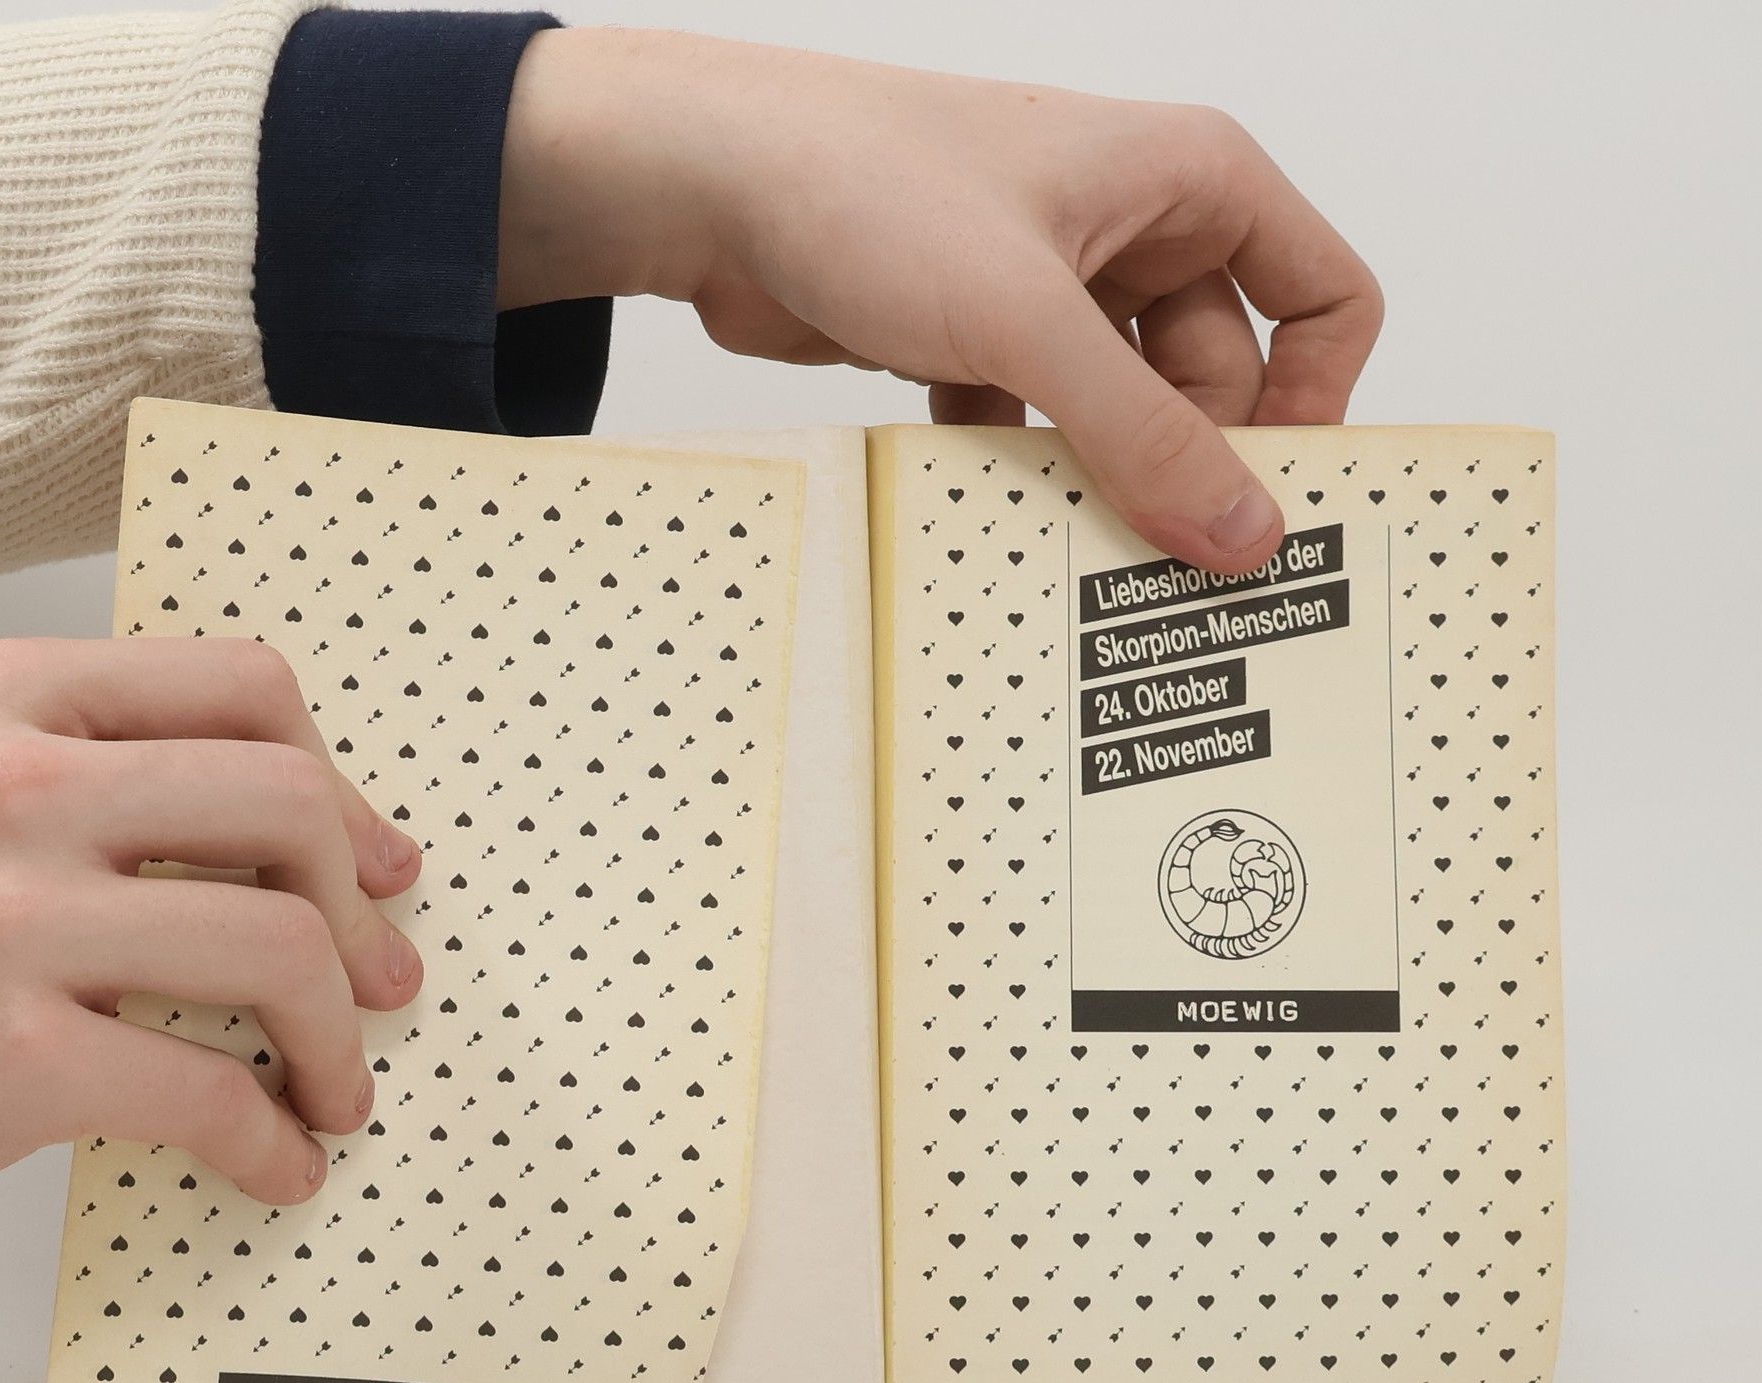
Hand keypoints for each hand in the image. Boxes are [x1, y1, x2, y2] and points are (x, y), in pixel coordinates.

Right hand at [0, 637, 423, 1231]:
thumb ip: (103, 781)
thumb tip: (299, 844)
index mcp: (10, 703)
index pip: (242, 686)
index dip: (341, 784)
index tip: (374, 859)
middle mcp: (11, 789)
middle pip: (287, 805)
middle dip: (360, 913)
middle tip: (379, 979)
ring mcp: (8, 920)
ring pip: (276, 946)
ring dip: (338, 1037)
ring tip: (335, 1085)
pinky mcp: (9, 1058)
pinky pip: (209, 1092)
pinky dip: (271, 1139)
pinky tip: (276, 1160)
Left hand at [501, 31, 1381, 571]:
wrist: (710, 187)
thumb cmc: (868, 186)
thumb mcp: (1030, 320)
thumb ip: (1143, 434)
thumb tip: (1243, 532)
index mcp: (1189, 182)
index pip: (1324, 295)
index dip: (1316, 398)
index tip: (1271, 492)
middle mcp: (1133, 230)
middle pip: (1219, 381)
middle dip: (1186, 462)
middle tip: (1154, 549)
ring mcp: (1053, 290)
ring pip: (1122, 415)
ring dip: (1097, 478)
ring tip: (1068, 537)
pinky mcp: (983, 341)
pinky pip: (1040, 430)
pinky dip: (1020, 471)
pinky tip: (984, 499)